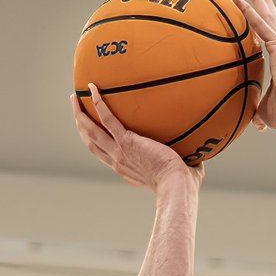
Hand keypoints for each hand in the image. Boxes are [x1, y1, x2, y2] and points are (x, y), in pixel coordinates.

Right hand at [70, 85, 202, 192]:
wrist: (178, 187)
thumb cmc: (185, 184)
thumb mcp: (179, 171)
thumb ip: (184, 161)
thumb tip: (200, 152)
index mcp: (127, 170)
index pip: (107, 156)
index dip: (98, 144)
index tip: (96, 133)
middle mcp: (119, 162)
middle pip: (91, 142)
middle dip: (81, 126)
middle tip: (76, 111)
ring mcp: (120, 152)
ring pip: (91, 131)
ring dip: (80, 114)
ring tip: (75, 98)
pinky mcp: (127, 142)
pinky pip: (108, 119)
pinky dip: (99, 103)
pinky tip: (94, 89)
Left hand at [231, 0, 275, 131]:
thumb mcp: (266, 112)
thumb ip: (259, 114)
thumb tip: (257, 126)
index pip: (272, 38)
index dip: (265, 24)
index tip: (259, 12)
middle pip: (272, 21)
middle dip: (264, 4)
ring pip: (267, 17)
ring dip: (258, 1)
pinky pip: (260, 25)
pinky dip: (250, 12)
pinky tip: (241, 0)